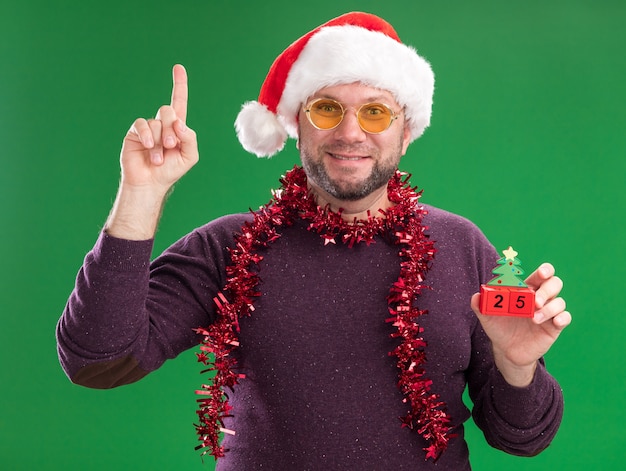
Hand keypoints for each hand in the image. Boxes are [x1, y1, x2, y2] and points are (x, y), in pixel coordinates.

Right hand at [105, 65, 198, 239]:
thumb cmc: (170, 171)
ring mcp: (148, 128)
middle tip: (171, 146)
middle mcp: (162, 124)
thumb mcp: (189, 156)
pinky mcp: (134, 133)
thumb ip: (190, 138)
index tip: (178, 68)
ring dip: (160, 141)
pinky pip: (142, 125)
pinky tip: (148, 147)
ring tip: (158, 158)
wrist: (151, 183)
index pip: (179, 102)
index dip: (179, 85)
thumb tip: (180, 122)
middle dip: (172, 128)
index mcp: (177, 128)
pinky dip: (147, 136)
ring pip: (156, 121)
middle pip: (169, 111)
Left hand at [470, 263, 570, 385]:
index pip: (540, 275)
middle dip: (547, 289)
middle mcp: (540, 298)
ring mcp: (548, 312)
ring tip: (534, 318)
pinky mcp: (554, 327)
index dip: (545, 270)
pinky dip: (562, 317)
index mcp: (526, 290)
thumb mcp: (487, 317)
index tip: (542, 273)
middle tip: (535, 301)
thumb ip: (480, 305)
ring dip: (549, 308)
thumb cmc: (498, 328)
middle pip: (554, 284)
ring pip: (559, 302)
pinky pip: (565, 318)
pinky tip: (555, 322)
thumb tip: (476, 296)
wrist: (506, 351)